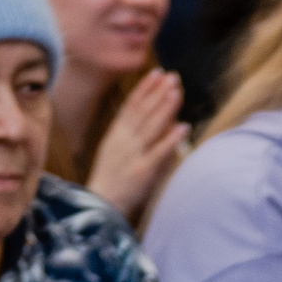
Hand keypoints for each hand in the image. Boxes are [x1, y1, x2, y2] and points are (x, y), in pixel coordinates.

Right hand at [83, 68, 187, 218]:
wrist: (98, 208)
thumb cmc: (110, 182)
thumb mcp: (115, 154)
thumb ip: (132, 136)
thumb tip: (151, 121)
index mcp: (115, 136)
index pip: (130, 106)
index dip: (145, 88)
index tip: (157, 73)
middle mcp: (123, 141)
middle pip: (143, 112)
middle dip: (158, 92)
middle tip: (173, 76)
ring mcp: (132, 155)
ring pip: (151, 127)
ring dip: (165, 108)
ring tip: (178, 91)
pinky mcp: (142, 172)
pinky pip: (158, 152)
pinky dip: (171, 138)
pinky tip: (183, 126)